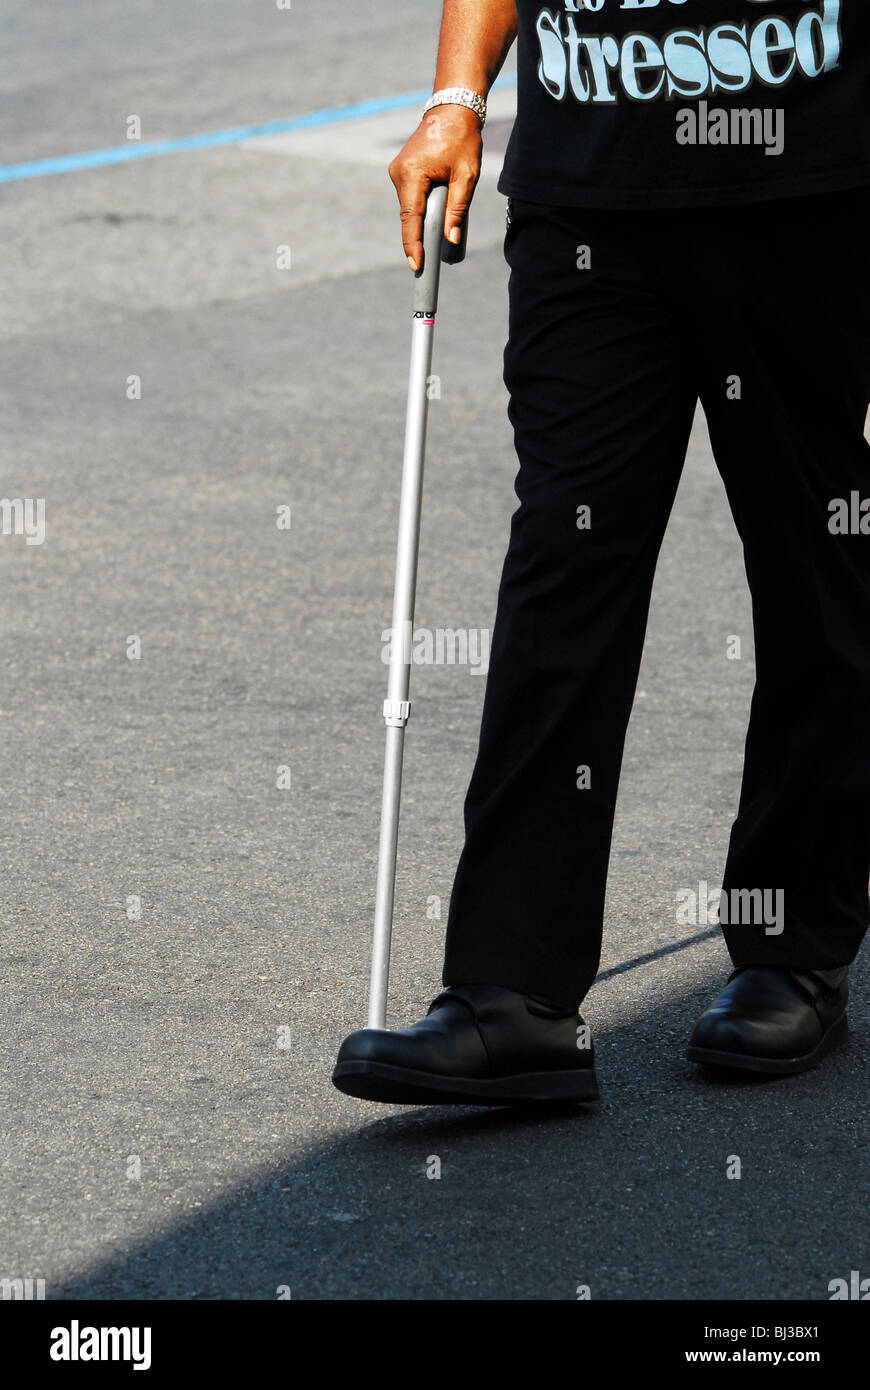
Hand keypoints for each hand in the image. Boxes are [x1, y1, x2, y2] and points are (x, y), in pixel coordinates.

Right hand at [388, 105, 481, 270]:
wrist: (452, 109)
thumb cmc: (462, 139)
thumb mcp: (466, 176)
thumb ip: (458, 208)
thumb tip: (451, 238)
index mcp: (412, 174)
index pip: (411, 218)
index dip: (413, 244)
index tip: (416, 265)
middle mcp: (399, 173)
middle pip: (409, 215)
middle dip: (420, 235)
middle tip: (430, 259)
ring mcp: (398, 172)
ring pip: (410, 207)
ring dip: (424, 217)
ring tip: (443, 216)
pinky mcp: (402, 171)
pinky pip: (412, 197)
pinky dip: (423, 206)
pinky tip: (437, 205)